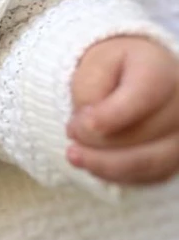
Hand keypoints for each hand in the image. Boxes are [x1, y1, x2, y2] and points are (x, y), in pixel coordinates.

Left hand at [67, 37, 178, 185]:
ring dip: (105, 164)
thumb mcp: (94, 64)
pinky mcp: (177, 158)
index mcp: (161, 70)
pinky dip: (117, 174)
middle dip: (98, 140)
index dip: (110, 116)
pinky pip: (150, 176)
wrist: (136, 74)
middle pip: (143, 133)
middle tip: (70, 133)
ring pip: (148, 162)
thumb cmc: (114, 68)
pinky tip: (93, 165)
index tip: (78, 125)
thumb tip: (89, 127)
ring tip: (74, 155)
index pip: (144, 96)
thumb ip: (90, 89)